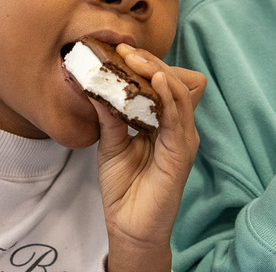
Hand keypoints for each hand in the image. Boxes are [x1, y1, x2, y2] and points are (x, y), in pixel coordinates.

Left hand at [95, 44, 204, 271]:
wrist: (129, 226)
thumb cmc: (123, 187)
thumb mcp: (110, 144)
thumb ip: (108, 116)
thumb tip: (93, 85)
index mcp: (162, 122)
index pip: (162, 83)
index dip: (145, 64)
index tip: (120, 50)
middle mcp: (176, 126)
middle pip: (173, 82)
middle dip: (150, 62)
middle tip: (125, 50)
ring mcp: (182, 137)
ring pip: (178, 92)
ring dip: (157, 71)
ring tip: (136, 59)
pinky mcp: (182, 150)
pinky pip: (179, 116)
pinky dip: (169, 94)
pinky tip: (156, 81)